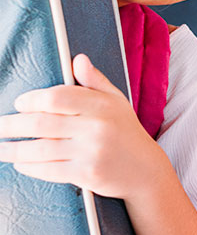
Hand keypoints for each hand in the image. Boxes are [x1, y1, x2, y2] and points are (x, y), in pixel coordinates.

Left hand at [0, 54, 165, 199]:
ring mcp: (92, 152)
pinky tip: (20, 163)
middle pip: (41, 124)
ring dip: (12, 150)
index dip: (32, 100)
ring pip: (40, 149)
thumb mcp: (117, 102)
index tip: (19, 104)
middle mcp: (97, 127)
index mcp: (103, 105)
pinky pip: (48, 169)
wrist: (145, 171)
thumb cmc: (126, 133)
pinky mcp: (87, 175)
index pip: (57, 97)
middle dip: (11, 126)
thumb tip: (77, 59)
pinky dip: (29, 167)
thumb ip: (95, 81)